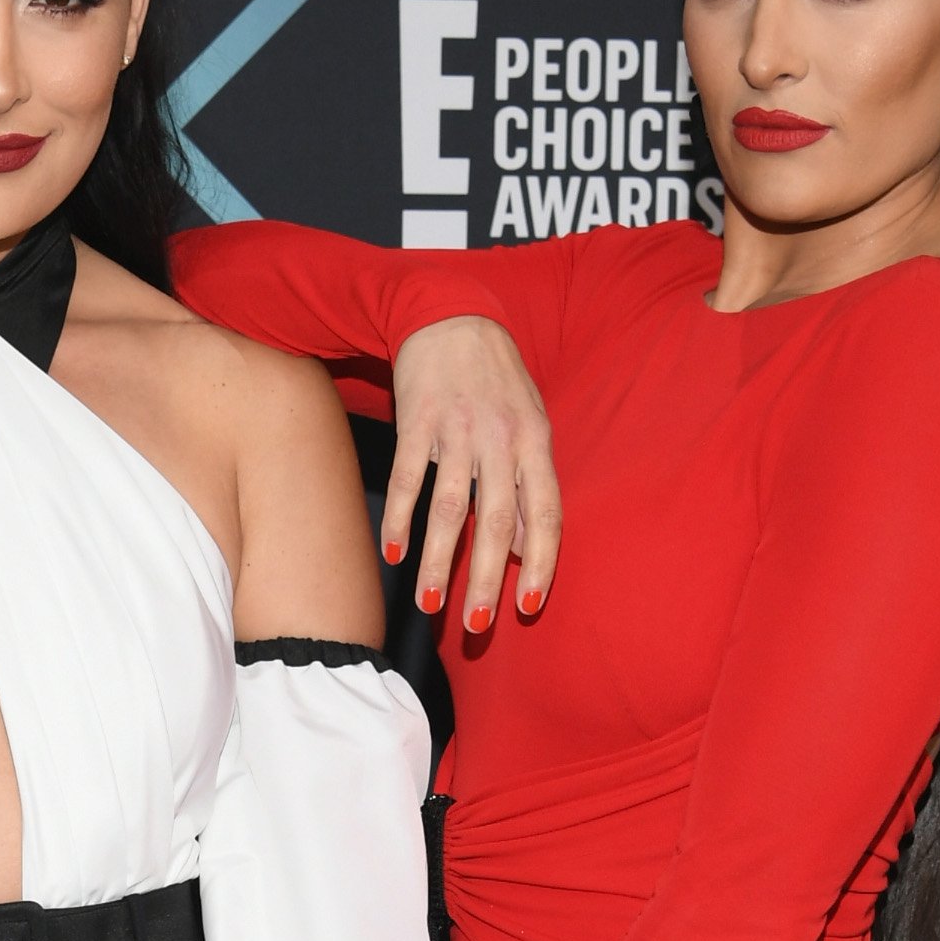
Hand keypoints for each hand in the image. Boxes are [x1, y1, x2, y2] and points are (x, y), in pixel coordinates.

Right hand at [385, 316, 561, 635]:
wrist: (449, 314)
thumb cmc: (495, 380)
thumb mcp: (527, 426)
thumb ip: (528, 487)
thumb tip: (524, 551)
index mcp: (535, 442)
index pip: (546, 514)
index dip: (541, 563)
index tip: (529, 607)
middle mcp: (500, 438)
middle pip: (497, 520)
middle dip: (487, 578)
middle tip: (476, 626)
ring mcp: (456, 429)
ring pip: (449, 508)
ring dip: (437, 562)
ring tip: (428, 605)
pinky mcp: (416, 420)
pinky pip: (408, 479)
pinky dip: (400, 519)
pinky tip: (393, 554)